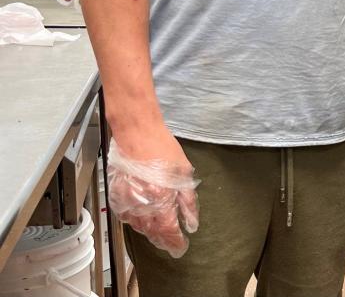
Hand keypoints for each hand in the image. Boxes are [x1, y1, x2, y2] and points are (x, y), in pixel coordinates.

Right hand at [106, 127, 199, 258]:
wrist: (137, 134)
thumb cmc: (161, 148)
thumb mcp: (184, 172)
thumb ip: (188, 200)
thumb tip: (192, 222)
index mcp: (161, 198)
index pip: (168, 230)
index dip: (175, 242)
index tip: (180, 247)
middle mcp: (142, 204)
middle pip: (152, 232)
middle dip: (163, 240)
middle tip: (171, 243)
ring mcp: (126, 201)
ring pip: (138, 226)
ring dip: (150, 232)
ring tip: (160, 232)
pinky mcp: (116, 196)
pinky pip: (127, 216)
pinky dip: (137, 221)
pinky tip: (144, 218)